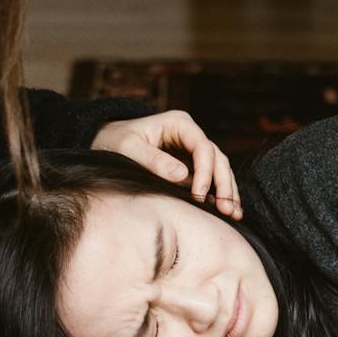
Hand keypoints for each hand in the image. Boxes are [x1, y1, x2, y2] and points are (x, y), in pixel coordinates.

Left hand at [92, 110, 241, 217]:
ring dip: (227, 191)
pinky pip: (211, 179)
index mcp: (179, 123)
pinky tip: (229, 211)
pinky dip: (219, 194)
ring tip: (233, 213)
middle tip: (225, 208)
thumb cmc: (113, 141)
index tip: (198, 195)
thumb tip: (182, 176)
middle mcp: (190, 135)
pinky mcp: (191, 166)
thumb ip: (153, 160)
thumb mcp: (127, 148)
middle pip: (217, 158)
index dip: (205, 171)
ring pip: (219, 169)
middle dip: (223, 183)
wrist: (104, 143)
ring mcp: (192, 151)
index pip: (202, 146)